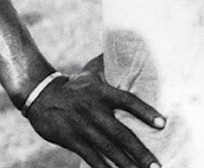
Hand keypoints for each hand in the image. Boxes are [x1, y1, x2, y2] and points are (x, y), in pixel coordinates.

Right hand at [24, 63, 165, 167]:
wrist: (40, 95)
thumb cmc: (75, 84)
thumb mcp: (93, 72)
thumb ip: (112, 65)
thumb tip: (130, 47)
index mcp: (103, 92)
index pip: (129, 101)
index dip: (146, 112)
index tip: (163, 123)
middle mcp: (95, 111)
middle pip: (122, 134)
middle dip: (140, 151)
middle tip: (157, 165)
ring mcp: (83, 127)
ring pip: (109, 150)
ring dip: (126, 164)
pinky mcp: (71, 140)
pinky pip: (90, 157)